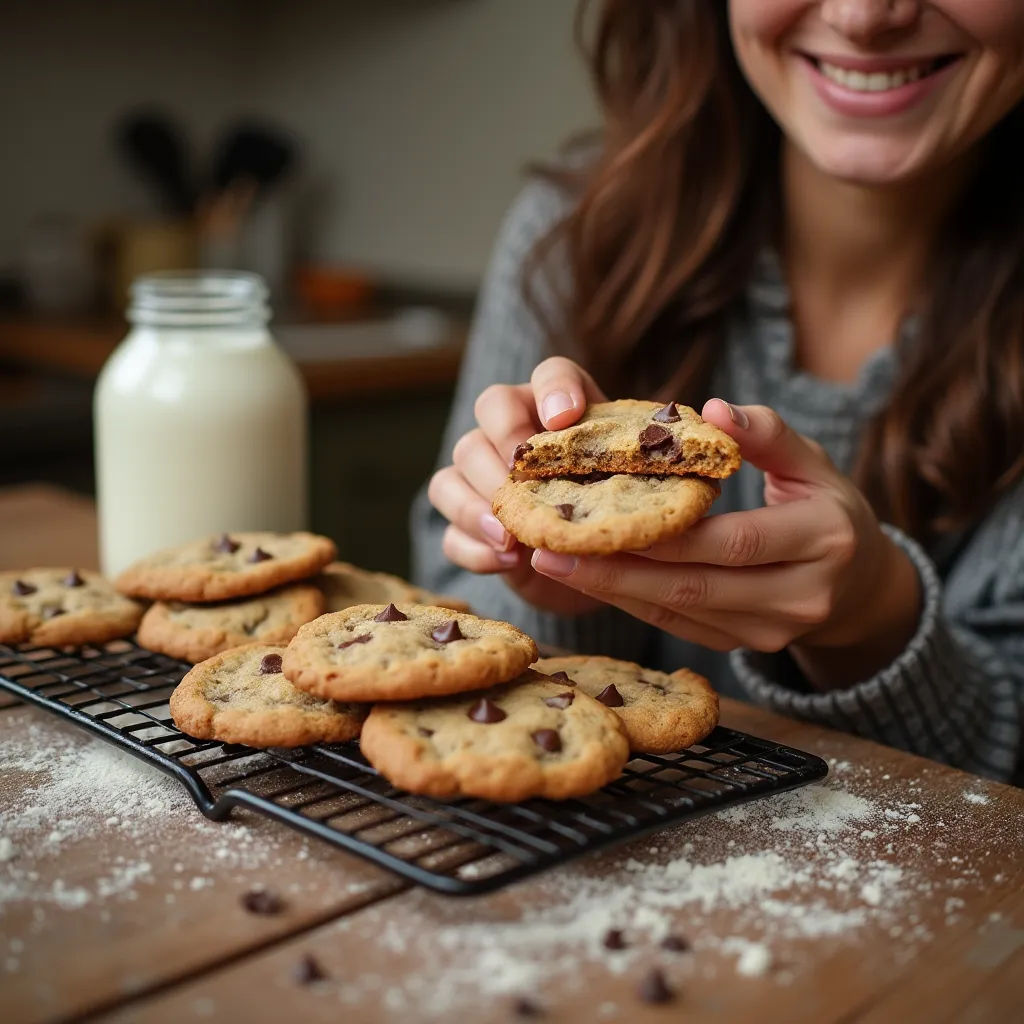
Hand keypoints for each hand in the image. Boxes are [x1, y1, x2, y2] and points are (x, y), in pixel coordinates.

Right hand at [428, 357, 607, 614]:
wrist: (596, 566)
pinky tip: (507, 561)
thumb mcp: (631, 491)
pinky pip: (449, 531)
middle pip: (490, 407)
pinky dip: (474, 548)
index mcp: (561, 410)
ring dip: (477, 503)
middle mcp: (514, 429)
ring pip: (455, 467)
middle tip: (523, 481)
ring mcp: (481, 476)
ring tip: (511, 534)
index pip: (552, 373)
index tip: (563, 419)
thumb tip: (625, 482)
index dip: (555, 389)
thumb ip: (624, 478)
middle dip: (504, 445)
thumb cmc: (616, 514)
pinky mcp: (468, 527)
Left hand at [531, 400, 922, 687]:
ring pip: (679, 613)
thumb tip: (711, 409)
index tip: (599, 514)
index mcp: (823, 540)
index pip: (733, 539)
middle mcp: (801, 597)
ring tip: (555, 563)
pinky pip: (679, 626)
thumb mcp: (812, 462)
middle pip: (695, 586)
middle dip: (616, 571)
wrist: (860, 583)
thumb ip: (767, 432)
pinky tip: (589, 580)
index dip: (665, 534)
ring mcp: (772, 631)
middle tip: (550, 547)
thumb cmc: (827, 507)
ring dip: (612, 591)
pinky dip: (632, 603)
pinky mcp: (745, 646)